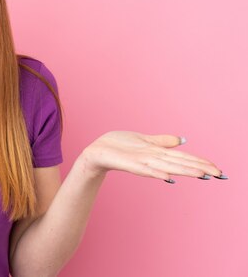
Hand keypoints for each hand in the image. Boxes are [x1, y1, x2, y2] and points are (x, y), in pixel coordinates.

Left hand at [80, 131, 226, 182]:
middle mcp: (152, 159)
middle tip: (219, 175)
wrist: (97, 151)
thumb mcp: (144, 140)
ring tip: (201, 175)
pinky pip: (144, 170)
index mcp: (158, 153)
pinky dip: (156, 173)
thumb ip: (163, 141)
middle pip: (180, 163)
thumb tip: (183, 140)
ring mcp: (141, 162)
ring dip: (184, 171)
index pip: (184, 157)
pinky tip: (168, 177)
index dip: (201, 162)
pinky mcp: (128, 164)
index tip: (219, 170)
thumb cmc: (119, 145)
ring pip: (166, 167)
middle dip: (199, 168)